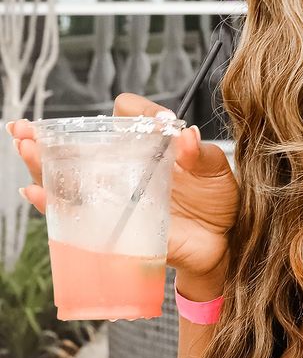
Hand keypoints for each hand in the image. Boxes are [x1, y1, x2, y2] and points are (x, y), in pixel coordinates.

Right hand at [6, 92, 238, 285]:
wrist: (223, 244)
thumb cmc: (218, 202)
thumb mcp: (215, 171)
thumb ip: (201, 155)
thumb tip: (186, 137)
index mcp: (148, 146)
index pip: (126, 119)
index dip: (127, 113)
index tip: (132, 113)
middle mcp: (125, 169)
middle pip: (79, 150)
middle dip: (48, 138)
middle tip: (26, 127)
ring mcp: (115, 198)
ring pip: (70, 181)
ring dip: (43, 166)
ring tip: (25, 148)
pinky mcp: (114, 228)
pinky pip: (79, 219)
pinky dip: (55, 207)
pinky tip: (37, 194)